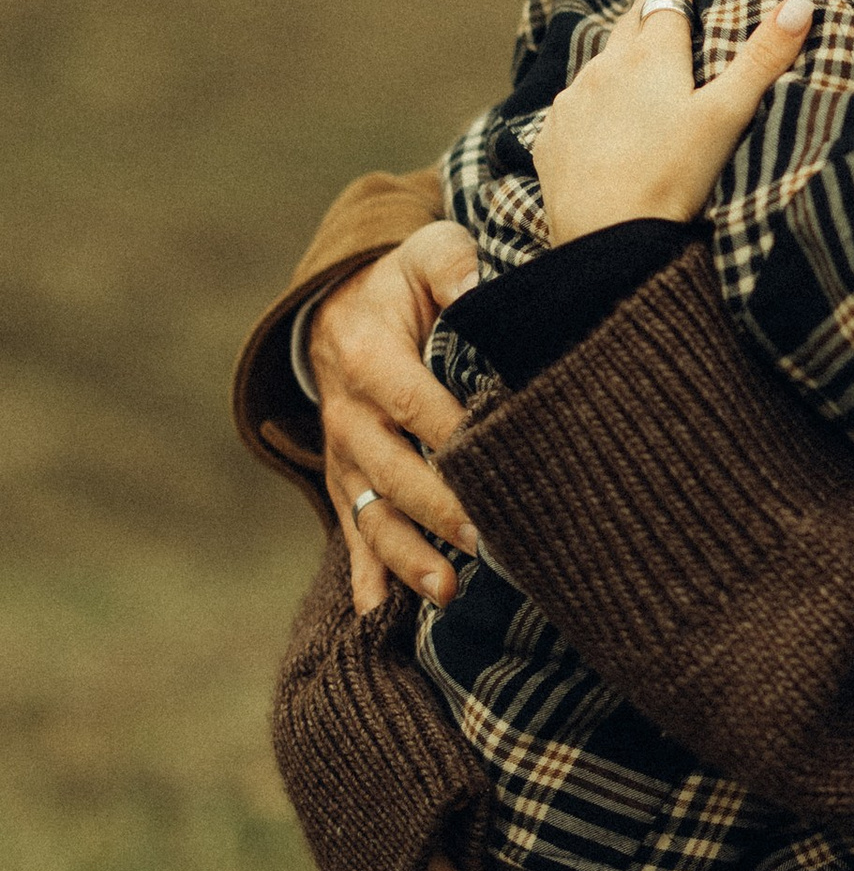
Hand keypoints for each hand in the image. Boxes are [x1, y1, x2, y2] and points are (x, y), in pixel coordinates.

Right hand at [315, 221, 481, 611]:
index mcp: (369, 357)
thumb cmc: (402, 281)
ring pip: (371, 513)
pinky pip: (352, 531)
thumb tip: (479, 293)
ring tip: (447, 592)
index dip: (455, 435)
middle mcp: (349, 415)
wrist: (338, 306)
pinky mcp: (346, 480)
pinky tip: (380, 617)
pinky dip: (367, 575)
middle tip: (489, 542)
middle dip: (439, 510)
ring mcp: (344, 455)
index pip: (416, 403)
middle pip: (394, 470)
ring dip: (406, 557)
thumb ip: (456, 267)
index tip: (499, 461)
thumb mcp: (429, 253)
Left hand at [529, 0, 814, 246]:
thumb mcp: (727, 115)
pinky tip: (597, 114)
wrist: (604, 237)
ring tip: (630, 54)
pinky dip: (590, 100)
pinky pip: (572, 106)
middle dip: (645, 4)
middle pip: (628, 23)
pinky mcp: (552, 137)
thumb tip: (800, 2)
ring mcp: (572, 102)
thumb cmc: (674, 176)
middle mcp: (605, 68)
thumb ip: (762, 58)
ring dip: (617, 54)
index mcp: (651, 56)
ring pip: (598, 63)